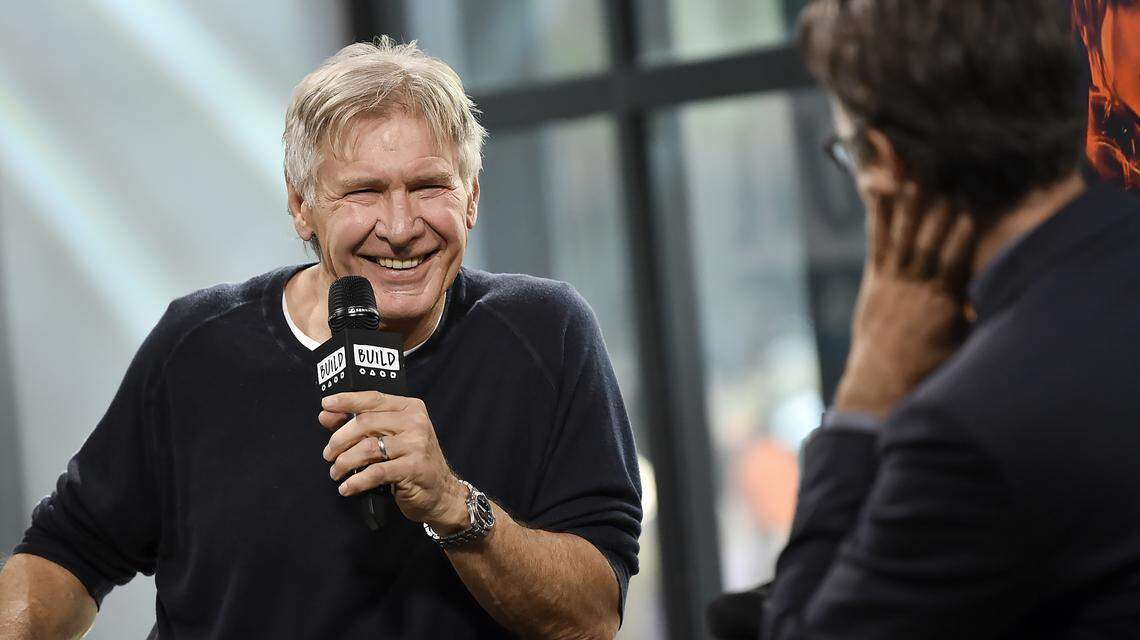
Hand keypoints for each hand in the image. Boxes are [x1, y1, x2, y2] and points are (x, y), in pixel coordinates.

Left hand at [320, 392, 469, 533]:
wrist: (441, 492)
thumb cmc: (412, 462)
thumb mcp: (390, 438)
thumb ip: (360, 425)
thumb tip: (326, 416)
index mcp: (410, 408)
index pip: (374, 398)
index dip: (347, 401)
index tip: (326, 405)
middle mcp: (415, 422)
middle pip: (365, 423)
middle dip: (339, 440)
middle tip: (328, 454)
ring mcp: (416, 445)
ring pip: (367, 448)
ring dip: (345, 462)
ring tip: (337, 472)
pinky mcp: (414, 468)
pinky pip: (375, 472)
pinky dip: (356, 481)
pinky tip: (347, 487)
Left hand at [833, 184, 976, 417]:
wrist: (883, 382)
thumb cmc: (929, 366)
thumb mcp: (963, 345)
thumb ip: (979, 317)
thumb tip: (1009, 298)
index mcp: (942, 302)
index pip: (956, 263)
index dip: (962, 237)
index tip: (971, 213)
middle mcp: (917, 287)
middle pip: (930, 244)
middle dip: (938, 214)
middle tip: (946, 183)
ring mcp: (893, 282)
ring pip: (902, 239)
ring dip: (908, 210)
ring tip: (913, 182)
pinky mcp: (874, 281)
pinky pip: (876, 245)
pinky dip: (878, 220)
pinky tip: (877, 197)